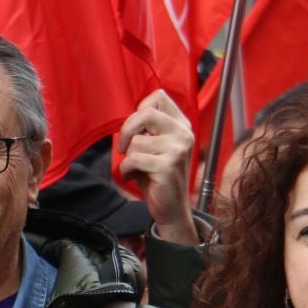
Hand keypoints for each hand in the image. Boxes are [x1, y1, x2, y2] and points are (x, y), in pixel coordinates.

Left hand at [116, 91, 197, 245]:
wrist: (172, 209)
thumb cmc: (158, 177)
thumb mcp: (155, 146)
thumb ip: (147, 128)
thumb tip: (128, 118)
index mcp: (181, 125)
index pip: (158, 97)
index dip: (139, 111)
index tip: (137, 130)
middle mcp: (183, 134)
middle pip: (146, 113)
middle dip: (127, 130)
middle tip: (124, 147)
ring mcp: (178, 149)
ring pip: (136, 140)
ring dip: (127, 156)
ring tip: (135, 167)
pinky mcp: (168, 165)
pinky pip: (134, 158)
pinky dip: (126, 169)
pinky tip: (133, 176)